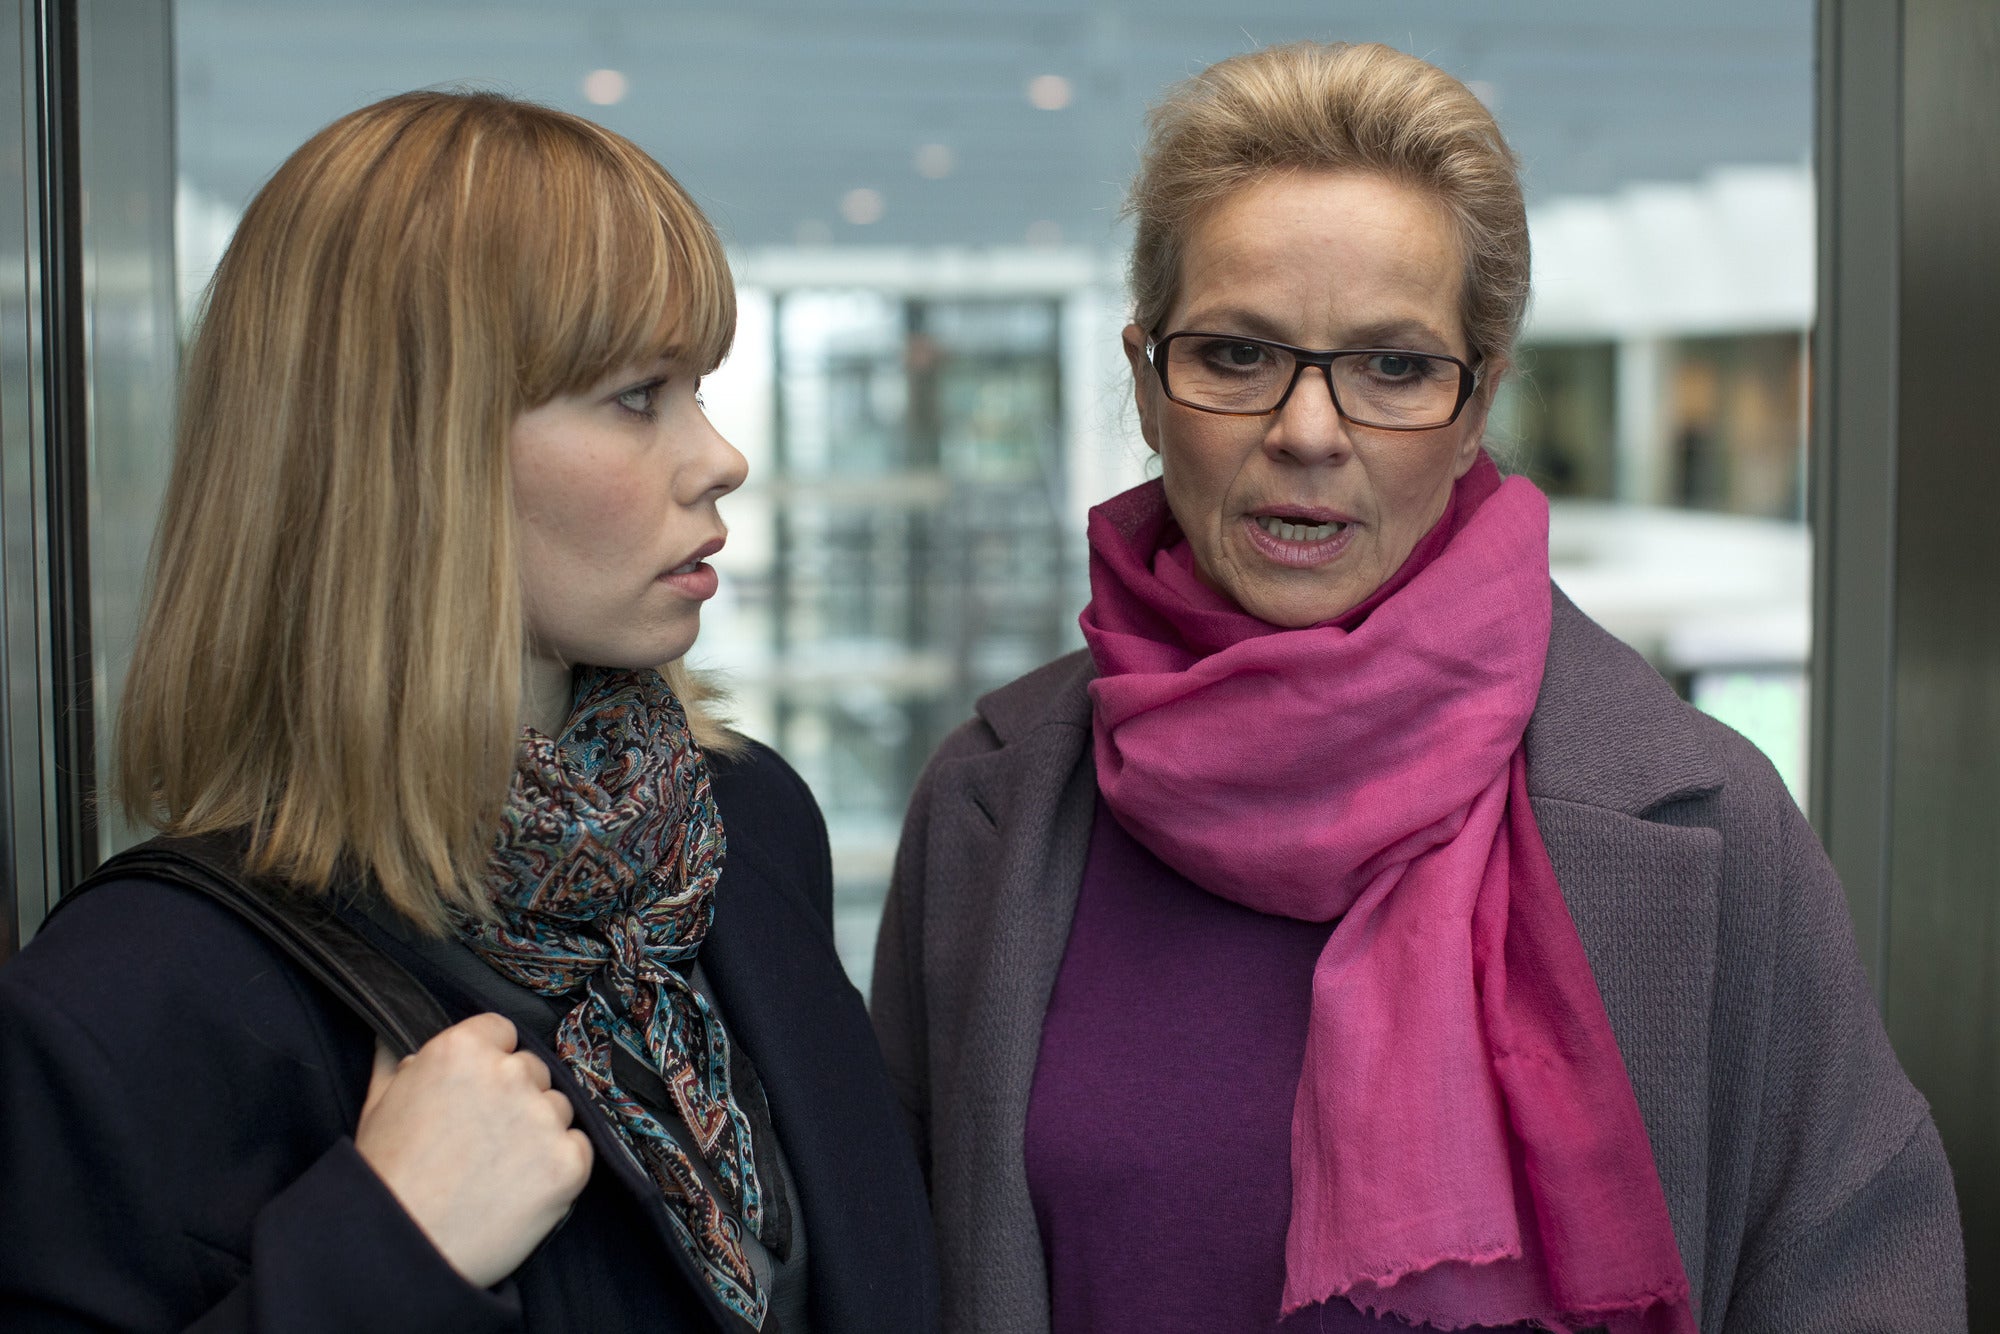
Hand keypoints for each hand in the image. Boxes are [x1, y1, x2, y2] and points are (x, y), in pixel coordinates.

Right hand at [354, 1013, 592, 1287]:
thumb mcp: (377, 1104)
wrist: (401, 1248)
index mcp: (463, 1049)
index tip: (477, 1092)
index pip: (502, 1032)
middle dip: (514, 1098)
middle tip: (481, 1140)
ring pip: (557, 1109)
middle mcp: (510, 1074)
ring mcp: (543, 1118)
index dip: (490, 1062)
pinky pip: (577, 1148)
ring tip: (495, 1171)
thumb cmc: (385, 1178)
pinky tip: (518, 1189)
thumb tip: (395, 1037)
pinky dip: (557, 1167)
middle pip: (532, 1071)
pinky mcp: (569, 1162)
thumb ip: (396, 1060)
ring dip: (538, 1132)